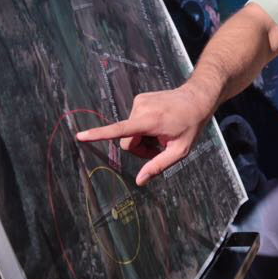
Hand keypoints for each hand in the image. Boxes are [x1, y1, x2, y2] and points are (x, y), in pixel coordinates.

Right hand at [75, 83, 216, 184]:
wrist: (197, 97)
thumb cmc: (191, 124)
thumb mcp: (180, 150)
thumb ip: (158, 166)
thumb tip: (139, 181)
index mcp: (150, 121)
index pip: (120, 130)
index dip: (99, 135)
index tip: (80, 136)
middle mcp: (141, 108)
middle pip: (127, 140)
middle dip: (140, 149)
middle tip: (159, 148)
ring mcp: (139, 102)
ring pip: (130, 131)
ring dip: (143, 138)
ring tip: (162, 134)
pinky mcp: (140, 99)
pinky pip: (134, 121)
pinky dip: (144, 128)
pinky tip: (160, 125)